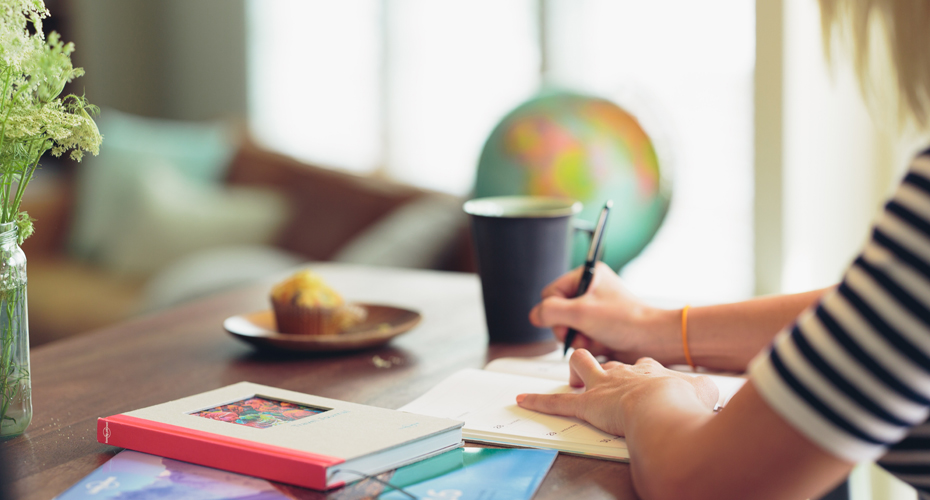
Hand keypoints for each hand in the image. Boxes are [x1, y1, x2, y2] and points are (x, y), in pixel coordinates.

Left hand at [516, 349, 717, 436]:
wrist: (665, 405)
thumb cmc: (685, 402)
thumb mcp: (704, 391)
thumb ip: (703, 391)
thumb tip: (710, 393)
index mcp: (649, 370)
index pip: (641, 365)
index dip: (642, 373)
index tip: (648, 381)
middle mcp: (623, 372)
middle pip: (608, 361)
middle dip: (604, 367)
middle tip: (608, 382)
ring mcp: (603, 386)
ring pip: (582, 366)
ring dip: (576, 374)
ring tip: (575, 382)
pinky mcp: (587, 405)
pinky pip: (557, 403)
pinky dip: (538, 401)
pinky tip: (522, 399)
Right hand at [529, 262, 679, 363]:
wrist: (651, 340)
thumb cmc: (625, 320)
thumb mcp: (581, 312)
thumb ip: (550, 312)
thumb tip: (534, 315)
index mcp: (587, 275)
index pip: (551, 292)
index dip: (554, 310)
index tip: (567, 320)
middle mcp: (590, 290)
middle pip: (557, 311)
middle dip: (566, 327)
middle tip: (579, 332)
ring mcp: (594, 309)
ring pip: (567, 326)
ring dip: (575, 337)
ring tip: (591, 339)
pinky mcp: (599, 326)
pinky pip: (579, 336)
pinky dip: (585, 343)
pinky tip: (597, 344)